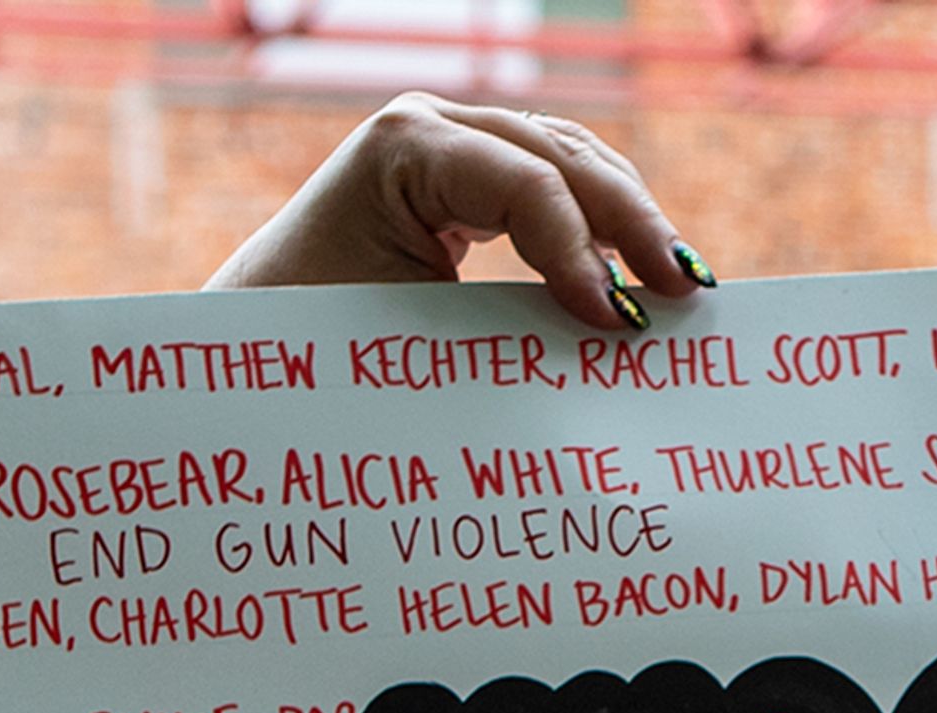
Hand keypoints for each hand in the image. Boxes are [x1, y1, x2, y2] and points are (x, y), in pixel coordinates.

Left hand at [209, 92, 713, 331]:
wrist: (254, 342)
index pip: (525, 181)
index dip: (581, 248)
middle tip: (682, 293)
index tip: (615, 321)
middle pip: (562, 155)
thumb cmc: (315, 347)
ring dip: (630, 220)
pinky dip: (603, 223)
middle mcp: (429, 125)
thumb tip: (609, 362)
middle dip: (630, 223)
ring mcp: (451, 142)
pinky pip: (554, 182)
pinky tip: (643, 270)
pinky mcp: (466, 176)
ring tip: (681, 284)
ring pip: (570, 160)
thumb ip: (510, 338)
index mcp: (402, 147)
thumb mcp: (412, 342)